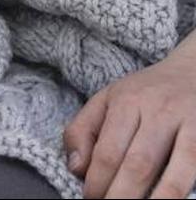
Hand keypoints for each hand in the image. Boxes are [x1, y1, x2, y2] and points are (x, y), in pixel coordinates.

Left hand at [65, 36, 195, 198]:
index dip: (97, 182)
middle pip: (136, 165)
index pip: (107, 151)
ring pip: (169, 174)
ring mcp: (186, 126)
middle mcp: (156, 112)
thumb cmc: (146, 93)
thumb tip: (75, 168)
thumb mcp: (107, 99)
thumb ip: (83, 130)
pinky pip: (193, 171)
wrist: (194, 72)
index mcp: (126, 102)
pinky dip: (178, 194)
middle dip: (120, 197)